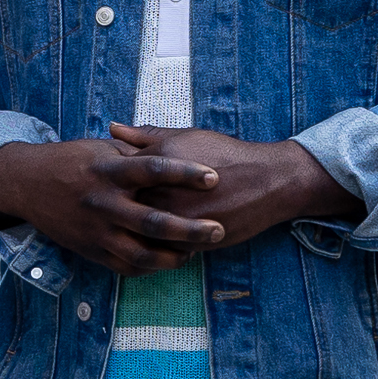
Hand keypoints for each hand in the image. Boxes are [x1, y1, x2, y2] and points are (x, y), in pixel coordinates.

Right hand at [0, 138, 224, 274]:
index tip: (214, 176)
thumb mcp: (103, 147)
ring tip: (197, 252)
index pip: (153, 170)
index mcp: (109, 171)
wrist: (28, 184)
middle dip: (189, 229)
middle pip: (152, 221)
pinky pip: (125, 266)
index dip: (185, 173)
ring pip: (140, 252)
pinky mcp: (90, 250)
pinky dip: (150, 266)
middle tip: (219, 229)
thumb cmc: (73, 160)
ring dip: (173, 256)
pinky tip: (170, 260)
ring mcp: (96, 231)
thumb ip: (138, 149)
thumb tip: (175, 145)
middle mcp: (103, 203)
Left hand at [112, 127, 351, 254]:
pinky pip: (160, 251)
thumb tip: (112, 128)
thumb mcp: (183, 137)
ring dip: (132, 232)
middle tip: (113, 209)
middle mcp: (162, 193)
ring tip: (131, 226)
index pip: (116, 176)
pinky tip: (154, 240)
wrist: (267, 181)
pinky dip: (155, 247)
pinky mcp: (190, 242)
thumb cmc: (224, 154)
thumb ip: (144, 136)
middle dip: (117, 210)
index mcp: (156, 164)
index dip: (111, 182)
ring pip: (138, 233)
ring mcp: (176, 221)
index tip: (111, 184)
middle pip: (123, 208)